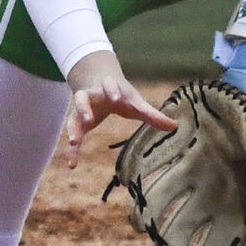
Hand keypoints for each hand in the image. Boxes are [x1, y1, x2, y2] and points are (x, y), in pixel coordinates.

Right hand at [63, 50, 175, 168]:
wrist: (96, 80)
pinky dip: (71, 150)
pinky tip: (72, 165)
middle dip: (84, 108)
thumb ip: (151, 114)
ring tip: (75, 142)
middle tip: (89, 119)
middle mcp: (89, 96)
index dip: (112, 90)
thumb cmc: (119, 93)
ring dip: (73, 129)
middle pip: (83, 99)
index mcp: (107, 88)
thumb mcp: (134, 102)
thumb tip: (174, 126)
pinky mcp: (76, 122)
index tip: (117, 97)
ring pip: (73, 117)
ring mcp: (79, 109)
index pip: (109, 86)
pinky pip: (72, 137)